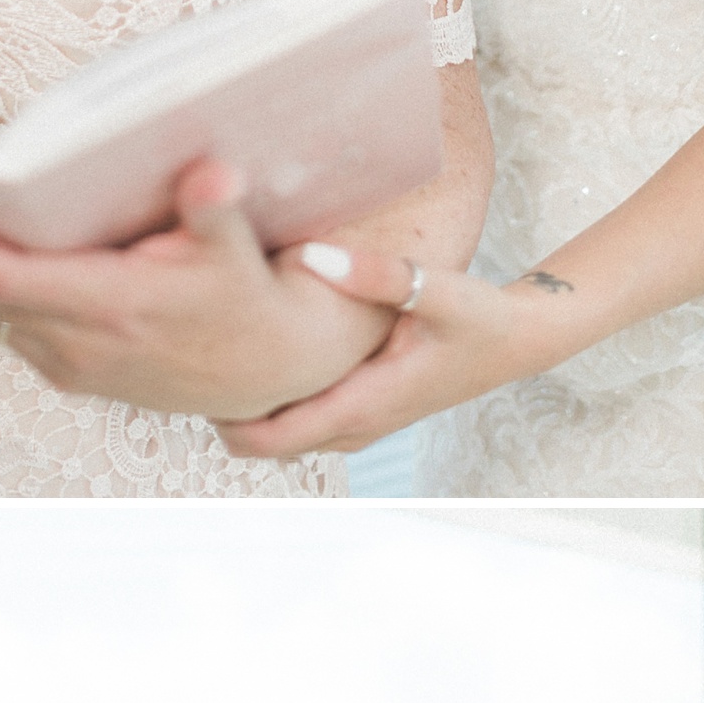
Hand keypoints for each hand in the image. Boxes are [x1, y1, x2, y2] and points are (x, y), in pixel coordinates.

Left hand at [0, 161, 393, 424]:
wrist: (268, 372)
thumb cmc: (249, 303)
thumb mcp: (237, 253)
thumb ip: (213, 211)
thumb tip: (212, 173)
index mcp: (116, 312)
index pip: (11, 279)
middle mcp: (81, 347)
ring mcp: (69, 363)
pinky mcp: (67, 367)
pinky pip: (1, 321)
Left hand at [212, 241, 585, 460]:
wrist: (521, 341)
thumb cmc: (482, 317)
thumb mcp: (437, 289)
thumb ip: (377, 274)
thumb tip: (313, 258)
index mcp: (366, 403)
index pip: (276, 436)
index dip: (224, 419)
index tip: (185, 385)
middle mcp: (359, 424)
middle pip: (267, 444)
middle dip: (223, 416)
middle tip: (181, 369)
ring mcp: (363, 423)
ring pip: (286, 437)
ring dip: (249, 412)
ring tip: (207, 363)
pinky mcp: (367, 411)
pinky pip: (306, 422)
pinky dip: (275, 406)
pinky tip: (254, 364)